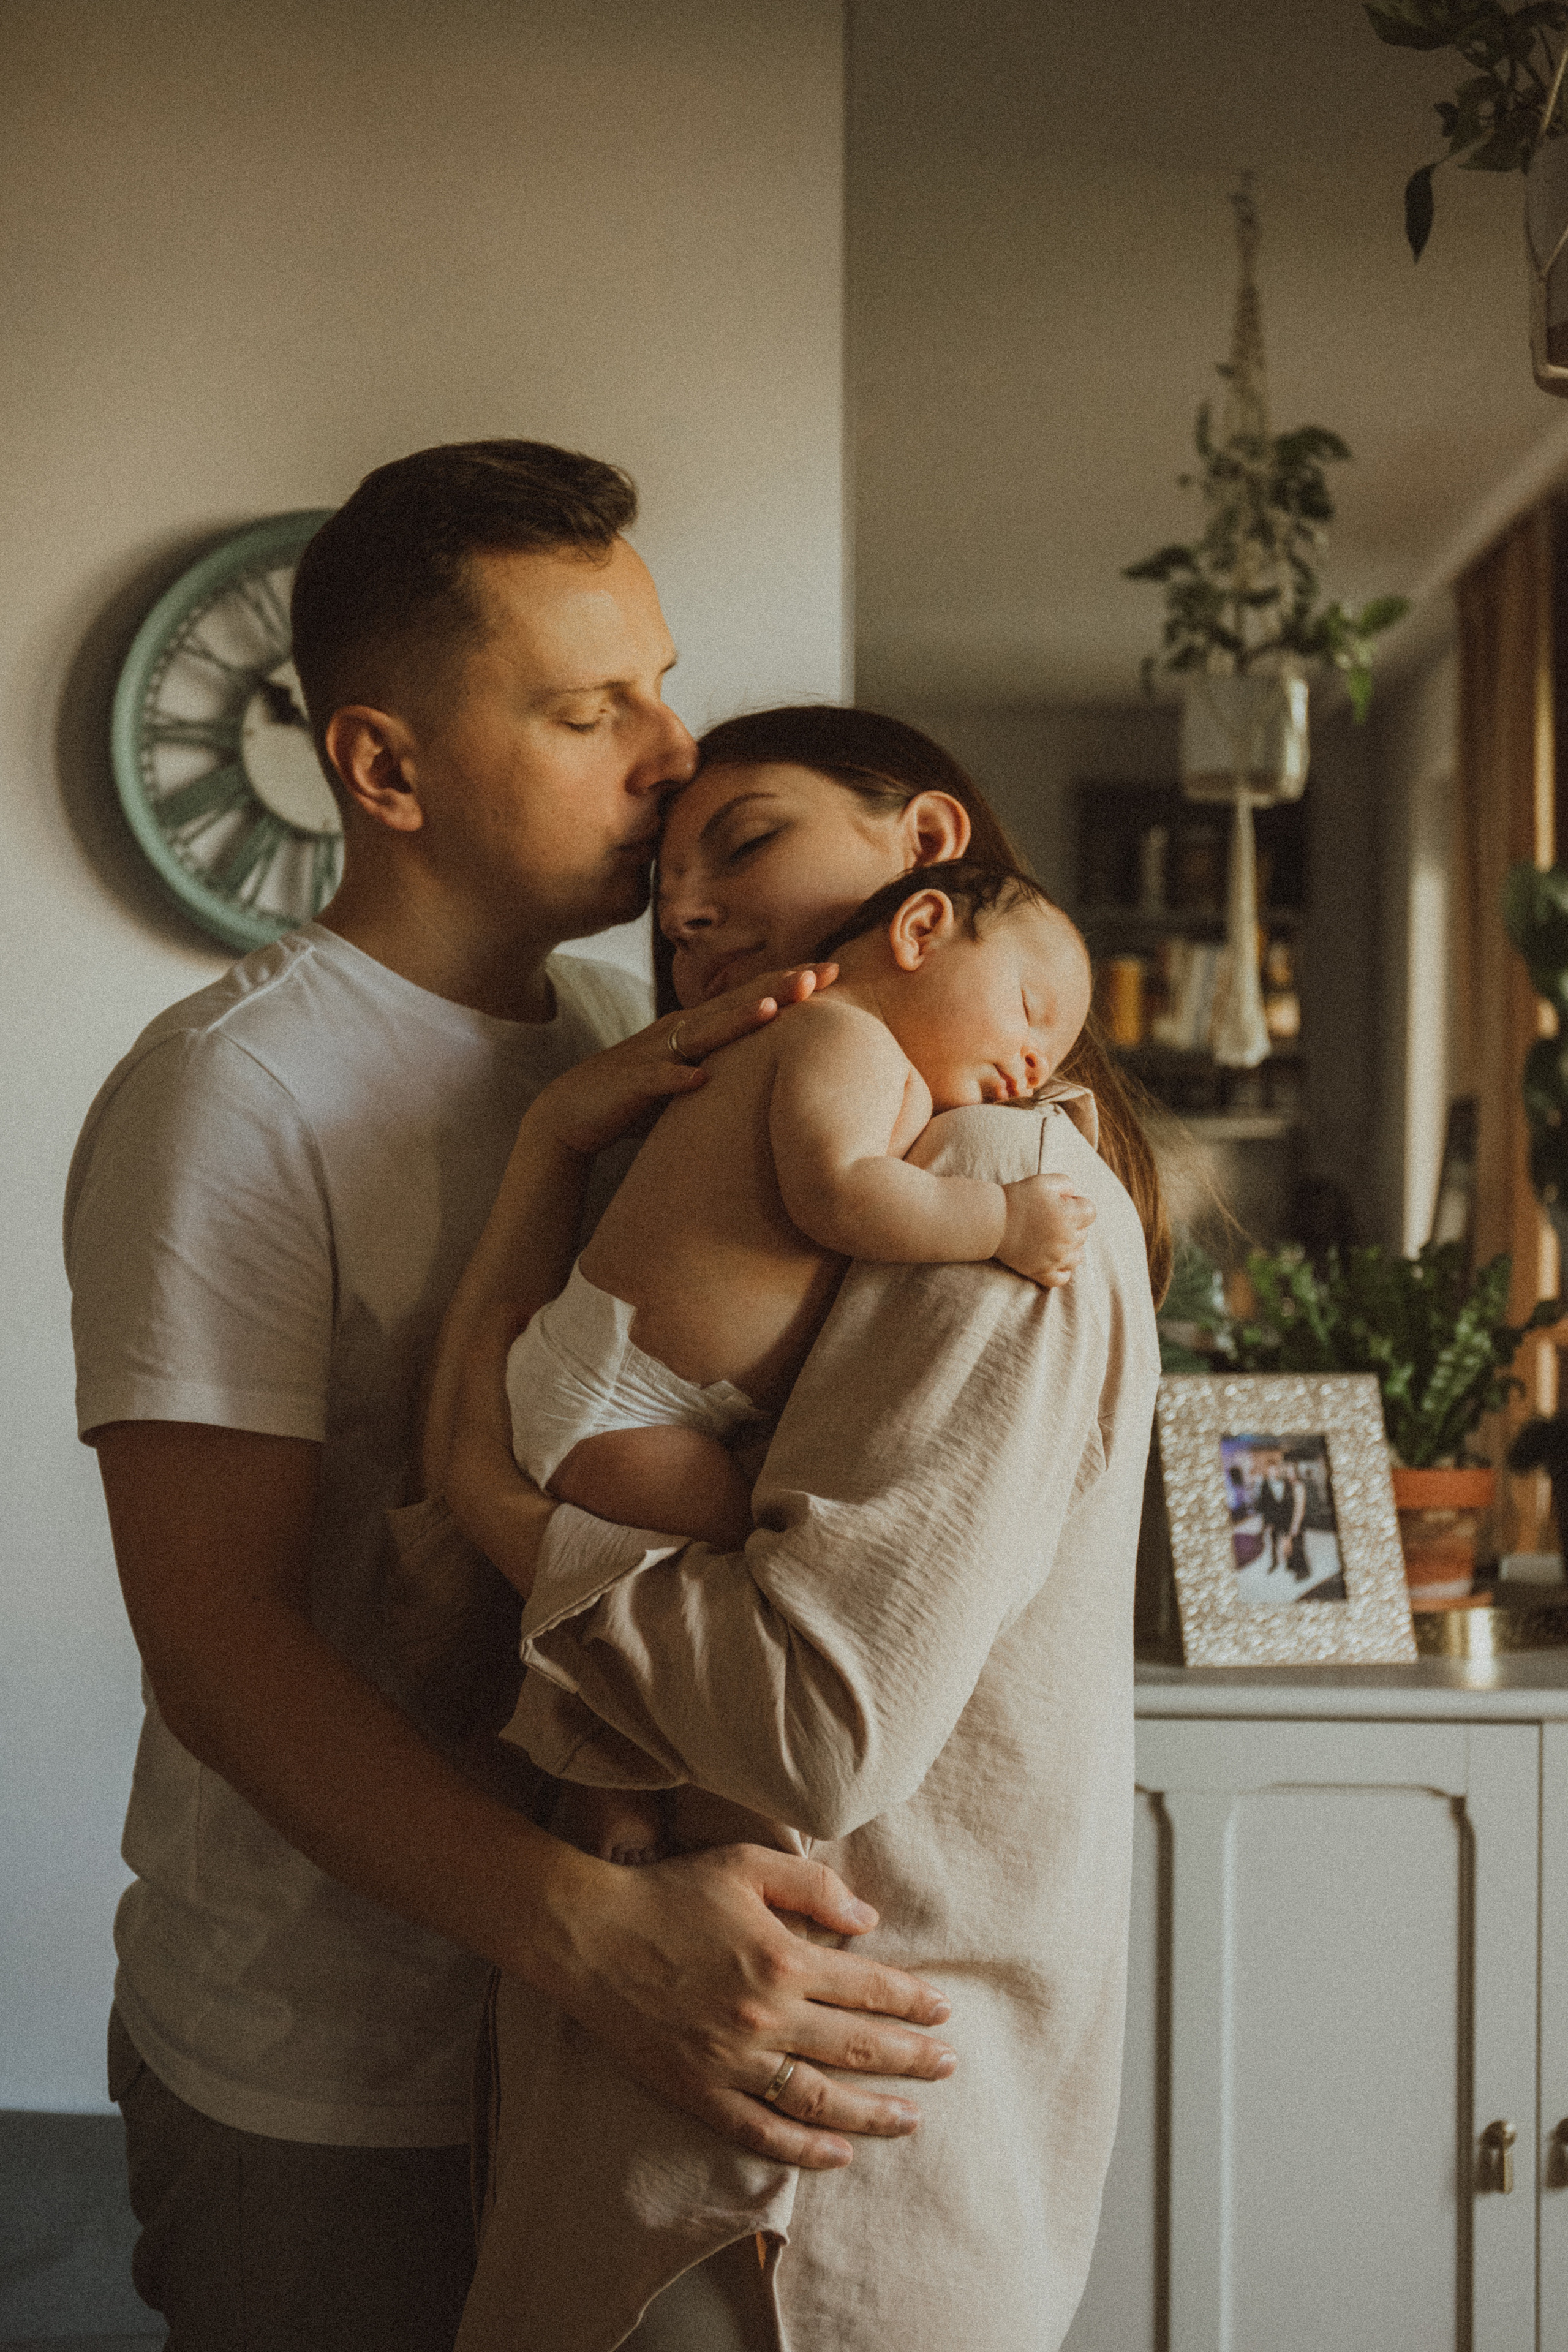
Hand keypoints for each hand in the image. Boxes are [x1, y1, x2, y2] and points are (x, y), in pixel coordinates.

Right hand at [532, 964, 837, 1156]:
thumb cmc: (640, 1097)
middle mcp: (679, 1032)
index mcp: (696, 1028)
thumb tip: (781, 1069)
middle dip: (777, 987)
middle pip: (734, 1004)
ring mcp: (654, 1054)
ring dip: (736, 1021)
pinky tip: (699, 1080)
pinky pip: (656, 1081)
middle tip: (820, 973)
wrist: (573, 1112)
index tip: (832, 971)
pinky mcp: (631, 1084)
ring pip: (701, 1033)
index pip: (749, 998)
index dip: (788, 983)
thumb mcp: (692, 1074)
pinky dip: (676, 1079)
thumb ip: (729, 1065)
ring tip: (772, 1009)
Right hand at [551, 1840, 954, 2167]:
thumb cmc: (670, 1891)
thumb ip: (814, 1887)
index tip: (944, 2011)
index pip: (870, 1989)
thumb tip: (869, 1922)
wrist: (590, 1935)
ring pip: (821, 2101)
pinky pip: (762, 2133)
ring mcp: (733, 2062)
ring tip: (912, 2118)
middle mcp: (767, 2017)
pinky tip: (839, 2155)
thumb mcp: (746, 1864)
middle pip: (859, 2048)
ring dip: (873, 2113)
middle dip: (912, 2058)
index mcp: (784, 1959)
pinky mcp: (700, 2091)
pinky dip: (804, 2150)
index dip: (913, 2002)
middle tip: (948, 2064)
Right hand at [997, 1175, 1095, 1288]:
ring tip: (1053, 1239)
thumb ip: (1067, 1184)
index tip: (1062, 1204)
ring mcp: (1055, 1259)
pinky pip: (1062, 1278)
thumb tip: (1074, 1196)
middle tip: (1049, 1219)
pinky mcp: (1041, 1272)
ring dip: (1070, 1248)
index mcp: (1070, 1216)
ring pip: (1078, 1257)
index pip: (1091, 1212)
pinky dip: (1062, 1270)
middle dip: (1072, 1225)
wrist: (992, 1221)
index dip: (1077, 1205)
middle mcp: (1066, 1240)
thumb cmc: (1018, 1198)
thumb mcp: (1044, 1181)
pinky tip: (1054, 1260)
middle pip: (1083, 1234)